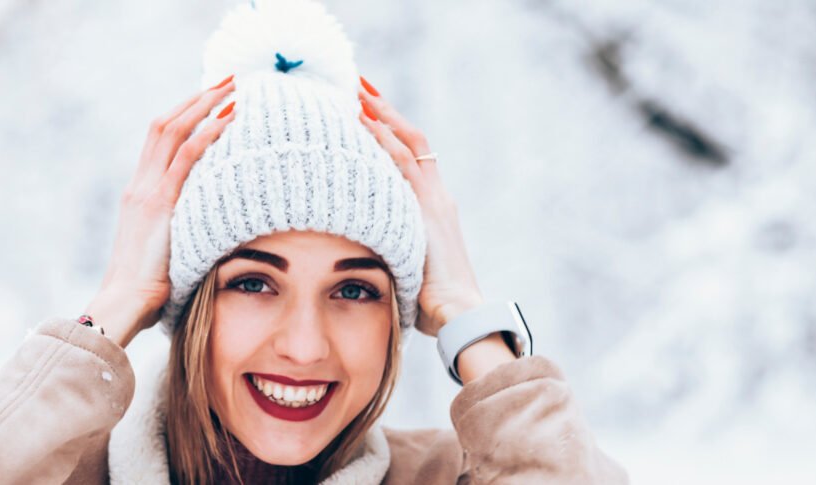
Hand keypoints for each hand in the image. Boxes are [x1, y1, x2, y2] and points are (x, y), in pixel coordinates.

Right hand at [87, 75, 236, 346]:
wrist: (124, 304)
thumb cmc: (147, 289)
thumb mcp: (165, 250)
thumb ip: (179, 231)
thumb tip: (208, 231)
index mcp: (139, 193)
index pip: (159, 140)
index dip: (184, 115)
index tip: (210, 99)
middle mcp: (140, 185)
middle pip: (164, 124)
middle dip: (196, 99)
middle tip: (226, 80)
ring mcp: (147, 191)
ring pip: (173, 131)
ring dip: (204, 105)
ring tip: (232, 87)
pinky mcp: (159, 203)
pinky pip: (185, 158)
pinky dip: (207, 134)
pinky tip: (228, 119)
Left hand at [357, 76, 484, 337]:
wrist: (458, 313)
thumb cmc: (431, 304)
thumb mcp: (405, 269)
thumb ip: (388, 253)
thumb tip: (359, 263)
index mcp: (433, 209)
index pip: (410, 158)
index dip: (389, 133)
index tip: (365, 112)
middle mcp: (436, 196)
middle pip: (410, 139)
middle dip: (384, 111)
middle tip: (359, 86)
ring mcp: (434, 199)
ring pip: (407, 142)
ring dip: (382, 115)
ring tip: (357, 91)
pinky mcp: (429, 207)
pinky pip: (403, 163)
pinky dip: (384, 139)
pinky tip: (363, 121)